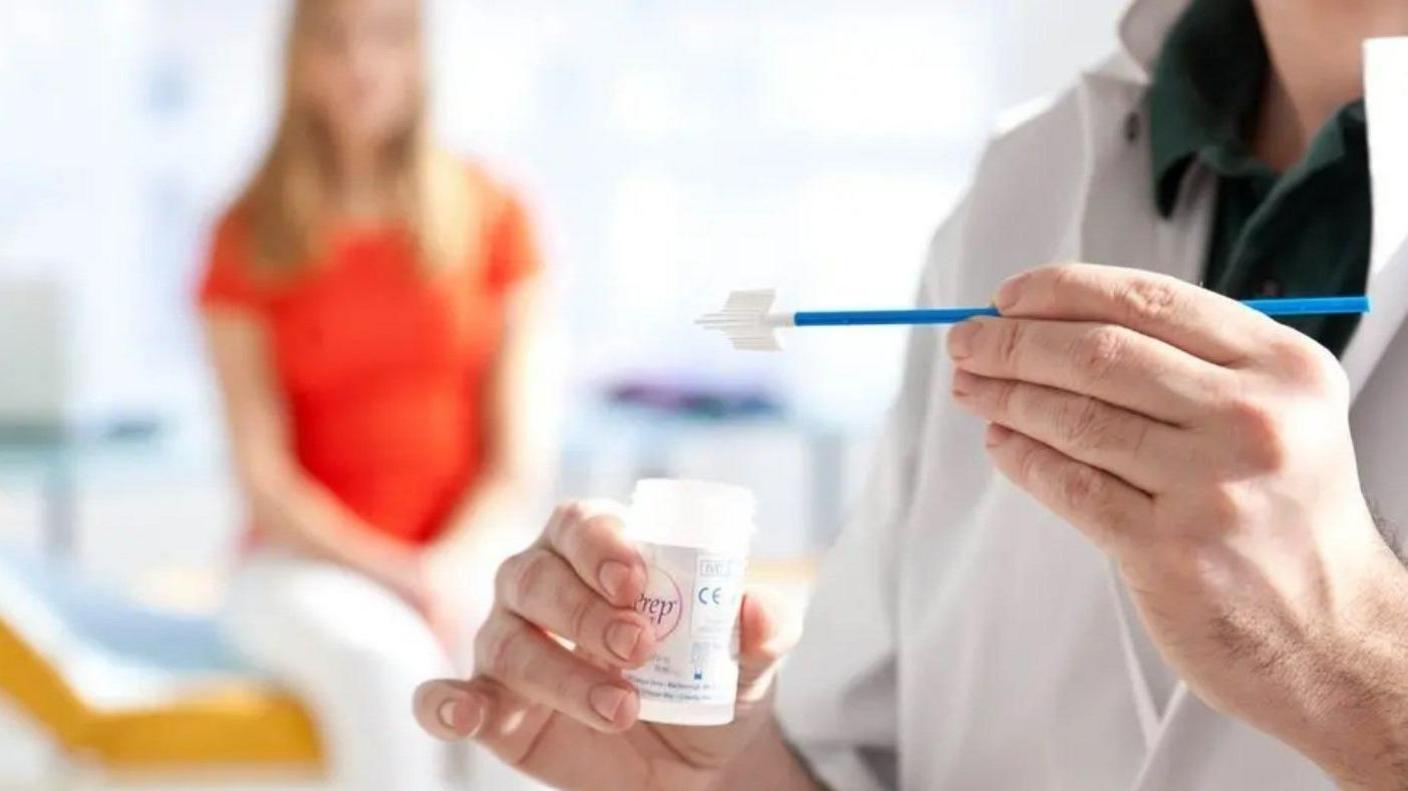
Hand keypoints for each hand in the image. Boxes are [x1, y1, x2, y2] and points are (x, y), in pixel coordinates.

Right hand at [412, 501, 802, 790]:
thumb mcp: (750, 659)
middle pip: (536, 575)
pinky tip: (461, 710)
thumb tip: (759, 610)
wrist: (695, 764)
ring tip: (622, 708)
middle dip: (584, 610)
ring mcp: (509, 642)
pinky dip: (443, 702)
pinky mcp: (493, 706)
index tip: (637, 580)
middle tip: (638, 647)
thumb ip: (764, 630)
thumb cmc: (712, 682)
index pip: (582, 523)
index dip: (602, 545)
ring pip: (505, 639)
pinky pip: (446, 696)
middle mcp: (541, 584)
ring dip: (559, 673)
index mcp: (598, 549)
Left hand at [946, 264, 1407, 786]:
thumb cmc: (1284, 512)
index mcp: (1283, 366)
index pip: (1148, 300)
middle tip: (967, 341)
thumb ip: (1190, 362)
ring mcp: (1211, 487)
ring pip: (1074, 417)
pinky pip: (1068, 484)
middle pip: (1098, 352)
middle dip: (1013, 341)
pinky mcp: (1169, 551)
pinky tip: (1001, 442)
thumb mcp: (1278, 413)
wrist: (1335, 634)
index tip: (1007, 298)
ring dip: (1005, 395)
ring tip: (972, 388)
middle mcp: (1254, 418)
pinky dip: (1021, 456)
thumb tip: (1054, 321)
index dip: (1062, 290)